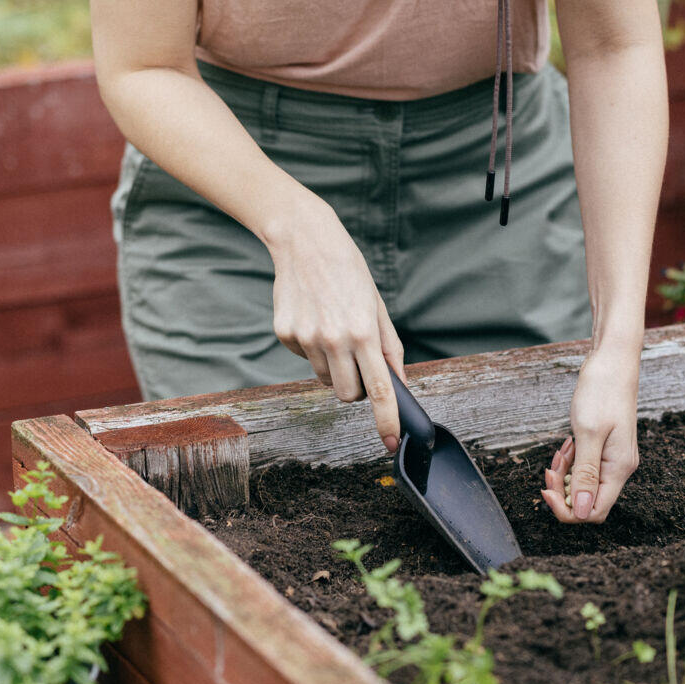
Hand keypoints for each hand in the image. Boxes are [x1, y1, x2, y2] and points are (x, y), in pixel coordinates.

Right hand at [268, 194, 404, 451]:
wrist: (305, 240)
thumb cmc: (349, 272)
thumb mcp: (377, 307)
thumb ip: (390, 348)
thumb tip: (399, 385)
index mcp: (363, 333)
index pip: (378, 390)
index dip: (387, 420)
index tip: (391, 443)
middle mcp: (333, 339)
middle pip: (346, 394)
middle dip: (355, 389)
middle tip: (358, 363)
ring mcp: (306, 338)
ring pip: (325, 378)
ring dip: (334, 366)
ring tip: (334, 330)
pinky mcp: (285, 334)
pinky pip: (305, 359)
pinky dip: (313, 349)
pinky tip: (315, 320)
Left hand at [541, 350, 638, 523]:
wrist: (612, 361)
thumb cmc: (602, 391)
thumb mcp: (588, 433)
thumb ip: (585, 474)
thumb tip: (583, 512)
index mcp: (619, 468)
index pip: (594, 511)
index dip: (568, 508)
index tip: (547, 489)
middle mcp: (619, 467)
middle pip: (586, 500)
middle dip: (562, 489)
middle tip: (550, 467)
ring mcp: (612, 458)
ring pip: (582, 483)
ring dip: (564, 473)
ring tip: (559, 450)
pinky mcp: (605, 448)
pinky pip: (584, 467)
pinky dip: (570, 461)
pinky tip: (566, 445)